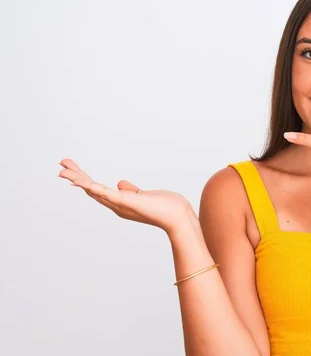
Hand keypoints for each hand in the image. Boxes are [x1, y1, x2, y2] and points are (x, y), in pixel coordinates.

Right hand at [58, 159, 196, 234]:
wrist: (178, 216)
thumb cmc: (166, 207)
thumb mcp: (144, 195)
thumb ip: (131, 190)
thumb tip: (120, 183)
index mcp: (120, 203)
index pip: (97, 189)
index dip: (84, 179)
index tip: (72, 169)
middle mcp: (117, 206)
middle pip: (91, 189)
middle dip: (75, 177)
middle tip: (61, 165)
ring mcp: (121, 205)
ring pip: (94, 191)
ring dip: (78, 180)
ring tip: (63, 171)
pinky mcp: (127, 202)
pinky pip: (106, 194)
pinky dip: (93, 187)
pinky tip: (82, 181)